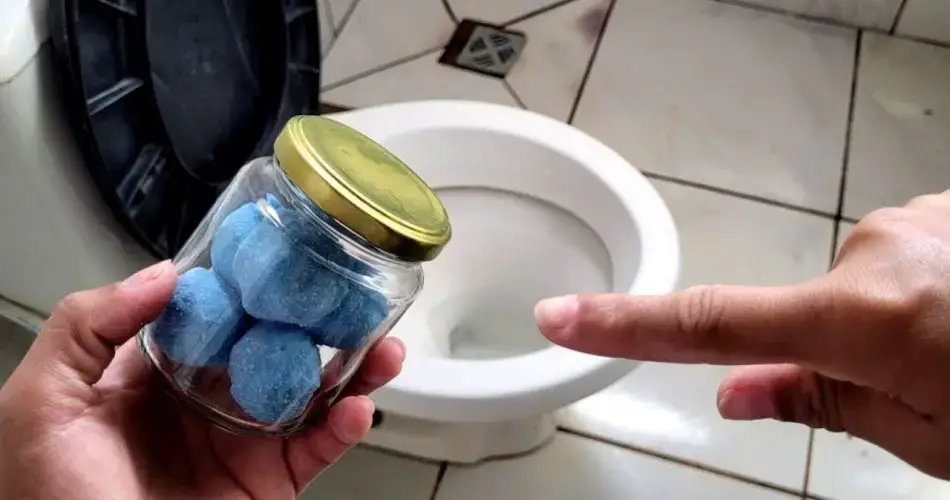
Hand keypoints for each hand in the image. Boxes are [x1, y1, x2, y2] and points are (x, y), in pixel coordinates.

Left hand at [0, 261, 403, 498]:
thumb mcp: (40, 403)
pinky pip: (317, 448)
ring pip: (310, 394)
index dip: (251, 285)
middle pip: (274, 347)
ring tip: (384, 346)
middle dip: (317, 320)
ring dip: (353, 368)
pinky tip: (358, 406)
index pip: (213, 316)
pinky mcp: (268, 483)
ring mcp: (241, 443)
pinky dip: (346, 427)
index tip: (285, 256)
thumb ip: (86, 326)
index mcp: (152, 376)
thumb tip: (161, 275)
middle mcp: (204, 403)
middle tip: (352, 295)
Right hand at [535, 190, 949, 478]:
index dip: (627, 325)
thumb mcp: (932, 435)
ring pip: (861, 281)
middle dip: (839, 347)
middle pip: (810, 309)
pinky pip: (906, 252)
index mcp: (865, 320)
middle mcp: (878, 251)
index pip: (712, 325)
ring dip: (891, 316)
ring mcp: (916, 217)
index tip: (558, 318)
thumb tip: (733, 394)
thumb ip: (825, 401)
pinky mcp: (943, 204)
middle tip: (918, 383)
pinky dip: (927, 284)